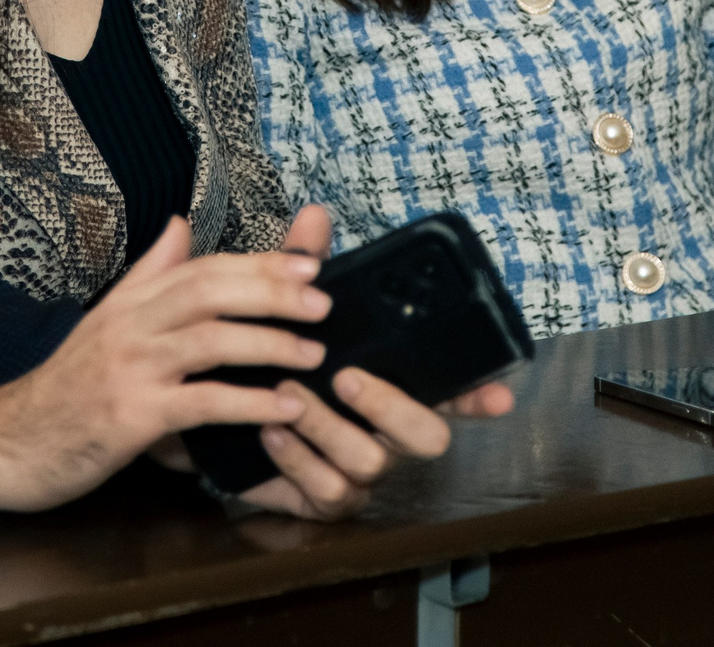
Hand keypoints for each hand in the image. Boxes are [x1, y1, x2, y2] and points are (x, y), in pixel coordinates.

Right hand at [0, 217, 329, 511]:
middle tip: (324, 301)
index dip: (259, 263)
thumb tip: (182, 225)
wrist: (8, 442)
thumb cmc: (66, 388)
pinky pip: (201, 403)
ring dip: (270, 345)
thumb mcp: (105, 322)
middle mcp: (130, 325)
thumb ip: (149, 275)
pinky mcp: (130, 417)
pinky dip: (248, 403)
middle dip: (272, 292)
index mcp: (130, 301)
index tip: (308, 264)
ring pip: (211, 341)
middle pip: (211, 290)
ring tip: (314, 354)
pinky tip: (284, 408)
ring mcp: (129, 369)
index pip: (202, 266)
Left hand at [228, 206, 514, 520]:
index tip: (500, 395)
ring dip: (328, 427)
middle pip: (428, 438)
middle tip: (347, 376)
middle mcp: (386, 432)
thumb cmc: (269, 358)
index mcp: (391, 386)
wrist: (213, 420)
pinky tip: (269, 429)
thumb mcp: (285, 310)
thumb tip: (312, 215)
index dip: (478, 396)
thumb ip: (303, 268)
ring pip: (371, 461)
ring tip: (289, 396)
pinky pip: (327, 489)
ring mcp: (359, 471)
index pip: (449, 391)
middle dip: (391, 405)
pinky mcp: (323, 499)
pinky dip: (296, 458)